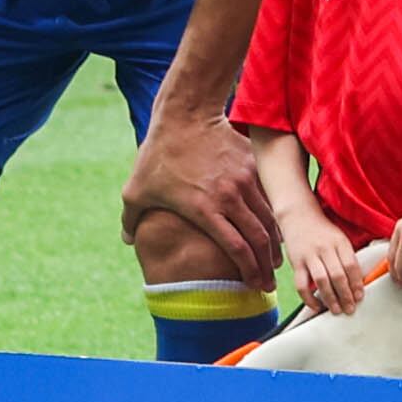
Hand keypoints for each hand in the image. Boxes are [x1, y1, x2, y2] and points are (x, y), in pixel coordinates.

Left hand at [123, 105, 282, 271]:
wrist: (185, 116)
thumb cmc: (158, 154)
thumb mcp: (135, 190)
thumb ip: (130, 219)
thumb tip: (128, 241)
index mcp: (204, 209)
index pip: (236, 248)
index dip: (248, 270)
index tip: (252, 285)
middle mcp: (230, 197)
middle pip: (259, 239)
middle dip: (266, 265)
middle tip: (268, 282)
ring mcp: (245, 180)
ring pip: (269, 219)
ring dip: (274, 243)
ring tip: (274, 260)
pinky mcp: (252, 167)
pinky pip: (267, 197)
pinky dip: (272, 217)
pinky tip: (272, 229)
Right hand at [283, 206, 371, 323]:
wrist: (299, 216)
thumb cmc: (323, 231)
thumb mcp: (340, 239)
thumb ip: (347, 257)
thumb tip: (358, 283)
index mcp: (340, 243)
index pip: (351, 266)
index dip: (357, 284)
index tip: (360, 297)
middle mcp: (325, 248)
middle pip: (338, 275)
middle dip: (345, 295)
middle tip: (350, 309)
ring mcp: (309, 255)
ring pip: (321, 280)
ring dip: (330, 298)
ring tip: (336, 310)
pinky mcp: (296, 262)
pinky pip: (301, 284)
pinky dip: (308, 298)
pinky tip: (316, 306)